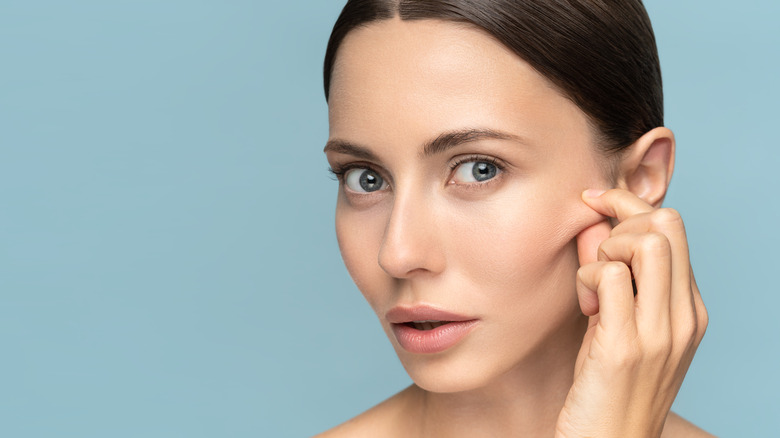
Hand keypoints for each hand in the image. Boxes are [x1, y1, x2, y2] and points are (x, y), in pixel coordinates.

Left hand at [554, 188, 707, 437]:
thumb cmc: (608, 387)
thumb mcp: (622, 328)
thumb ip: (620, 282)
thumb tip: (595, 226)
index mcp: (688, 310)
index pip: (674, 227)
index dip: (629, 204)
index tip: (594, 202)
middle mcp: (683, 317)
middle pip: (667, 223)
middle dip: (620, 216)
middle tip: (593, 250)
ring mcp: (659, 332)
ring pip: (646, 241)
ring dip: (606, 249)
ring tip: (592, 287)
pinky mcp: (625, 346)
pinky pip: (610, 275)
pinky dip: (588, 277)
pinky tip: (584, 308)